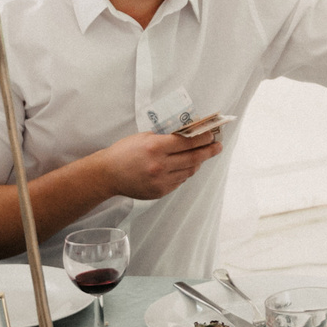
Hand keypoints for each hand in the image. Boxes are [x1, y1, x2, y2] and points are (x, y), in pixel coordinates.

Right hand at [88, 128, 224, 201]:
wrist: (108, 174)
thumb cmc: (125, 151)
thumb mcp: (145, 137)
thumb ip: (166, 137)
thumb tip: (189, 135)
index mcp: (155, 147)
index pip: (188, 142)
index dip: (203, 138)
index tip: (212, 135)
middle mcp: (159, 165)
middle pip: (193, 158)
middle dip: (208, 151)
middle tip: (218, 147)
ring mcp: (160, 181)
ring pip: (188, 171)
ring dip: (197, 162)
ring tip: (201, 156)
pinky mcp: (160, 192)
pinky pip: (179, 181)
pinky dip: (184, 173)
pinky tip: (183, 167)